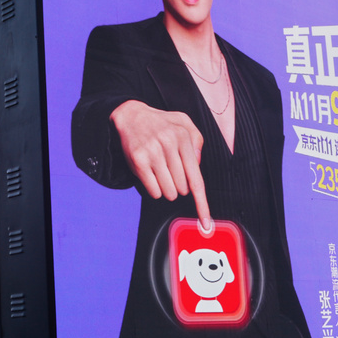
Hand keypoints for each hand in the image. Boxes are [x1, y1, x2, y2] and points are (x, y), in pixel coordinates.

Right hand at [110, 100, 211, 228]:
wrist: (131, 115)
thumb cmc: (161, 123)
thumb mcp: (184, 123)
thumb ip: (197, 141)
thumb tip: (197, 165)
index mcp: (183, 138)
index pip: (196, 178)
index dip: (202, 203)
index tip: (206, 222)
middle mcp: (169, 144)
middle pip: (182, 188)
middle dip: (178, 185)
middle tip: (170, 171)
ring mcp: (153, 153)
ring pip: (168, 192)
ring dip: (166, 188)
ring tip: (160, 172)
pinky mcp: (139, 160)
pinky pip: (152, 190)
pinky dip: (154, 189)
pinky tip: (151, 175)